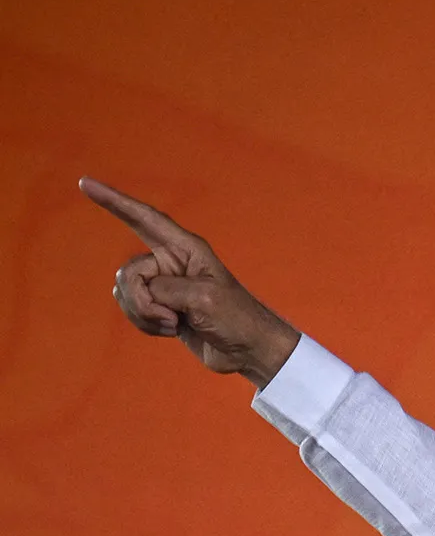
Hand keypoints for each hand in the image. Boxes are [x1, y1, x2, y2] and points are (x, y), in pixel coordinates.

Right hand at [81, 178, 298, 386]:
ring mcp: (164, 286)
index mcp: (185, 249)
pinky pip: (132, 311)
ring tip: (175, 324)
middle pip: (128, 272)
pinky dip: (146, 324)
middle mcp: (170, 262)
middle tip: (171, 316)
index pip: (144, 218)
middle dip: (141, 299)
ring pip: (125, 293)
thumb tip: (146, 291)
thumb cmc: (236, 318)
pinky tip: (171, 330)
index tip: (85, 184)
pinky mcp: (160, 308)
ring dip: (144, 315)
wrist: (248, 351)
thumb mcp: (203, 298)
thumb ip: (166, 288)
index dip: (114, 201)